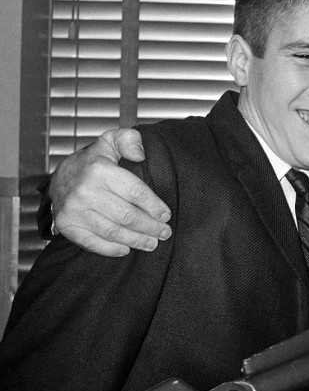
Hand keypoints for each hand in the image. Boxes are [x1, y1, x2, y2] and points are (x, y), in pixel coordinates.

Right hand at [50, 128, 171, 256]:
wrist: (60, 177)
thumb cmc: (94, 162)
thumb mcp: (111, 141)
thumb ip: (129, 140)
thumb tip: (141, 154)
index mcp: (100, 170)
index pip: (135, 191)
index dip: (154, 206)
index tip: (166, 215)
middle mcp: (85, 190)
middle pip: (126, 215)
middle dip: (150, 227)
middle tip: (165, 233)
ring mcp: (74, 210)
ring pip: (112, 231)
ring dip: (136, 240)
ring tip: (152, 243)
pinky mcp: (66, 224)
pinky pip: (91, 242)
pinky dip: (110, 249)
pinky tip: (126, 249)